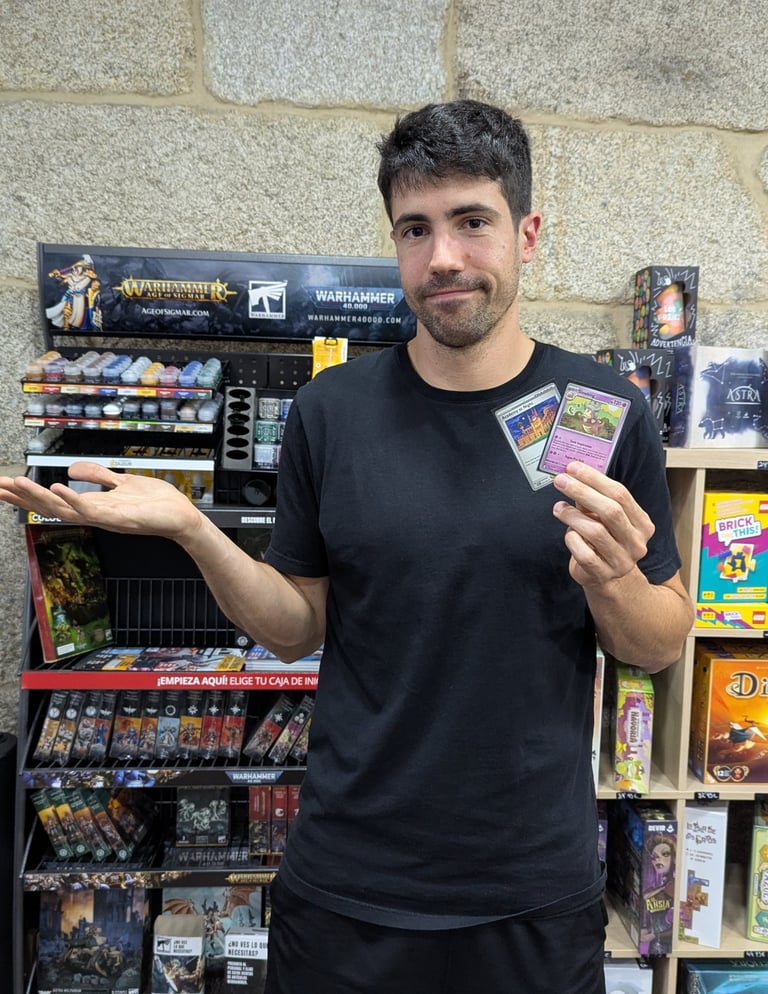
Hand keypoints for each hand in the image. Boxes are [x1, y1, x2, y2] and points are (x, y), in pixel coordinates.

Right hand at [0, 461, 201, 539]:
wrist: (182, 517)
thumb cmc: (156, 503)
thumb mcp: (121, 482)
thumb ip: (97, 475)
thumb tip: (70, 468)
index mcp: (91, 506)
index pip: (52, 501)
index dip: (26, 495)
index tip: (3, 486)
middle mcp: (92, 514)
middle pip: (49, 507)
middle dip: (22, 498)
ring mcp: (104, 518)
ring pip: (63, 509)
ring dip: (38, 497)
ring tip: (16, 484)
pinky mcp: (119, 518)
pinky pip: (91, 509)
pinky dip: (73, 498)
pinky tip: (57, 487)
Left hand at [551, 460, 653, 588]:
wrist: (606, 579)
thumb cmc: (604, 542)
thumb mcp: (604, 519)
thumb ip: (594, 500)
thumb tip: (574, 475)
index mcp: (642, 524)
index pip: (621, 494)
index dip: (595, 479)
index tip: (573, 468)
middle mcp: (636, 543)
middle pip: (610, 510)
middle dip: (582, 492)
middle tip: (561, 481)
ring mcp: (621, 561)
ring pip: (595, 531)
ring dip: (572, 516)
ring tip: (558, 508)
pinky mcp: (603, 574)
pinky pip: (584, 553)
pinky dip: (572, 539)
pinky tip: (568, 533)